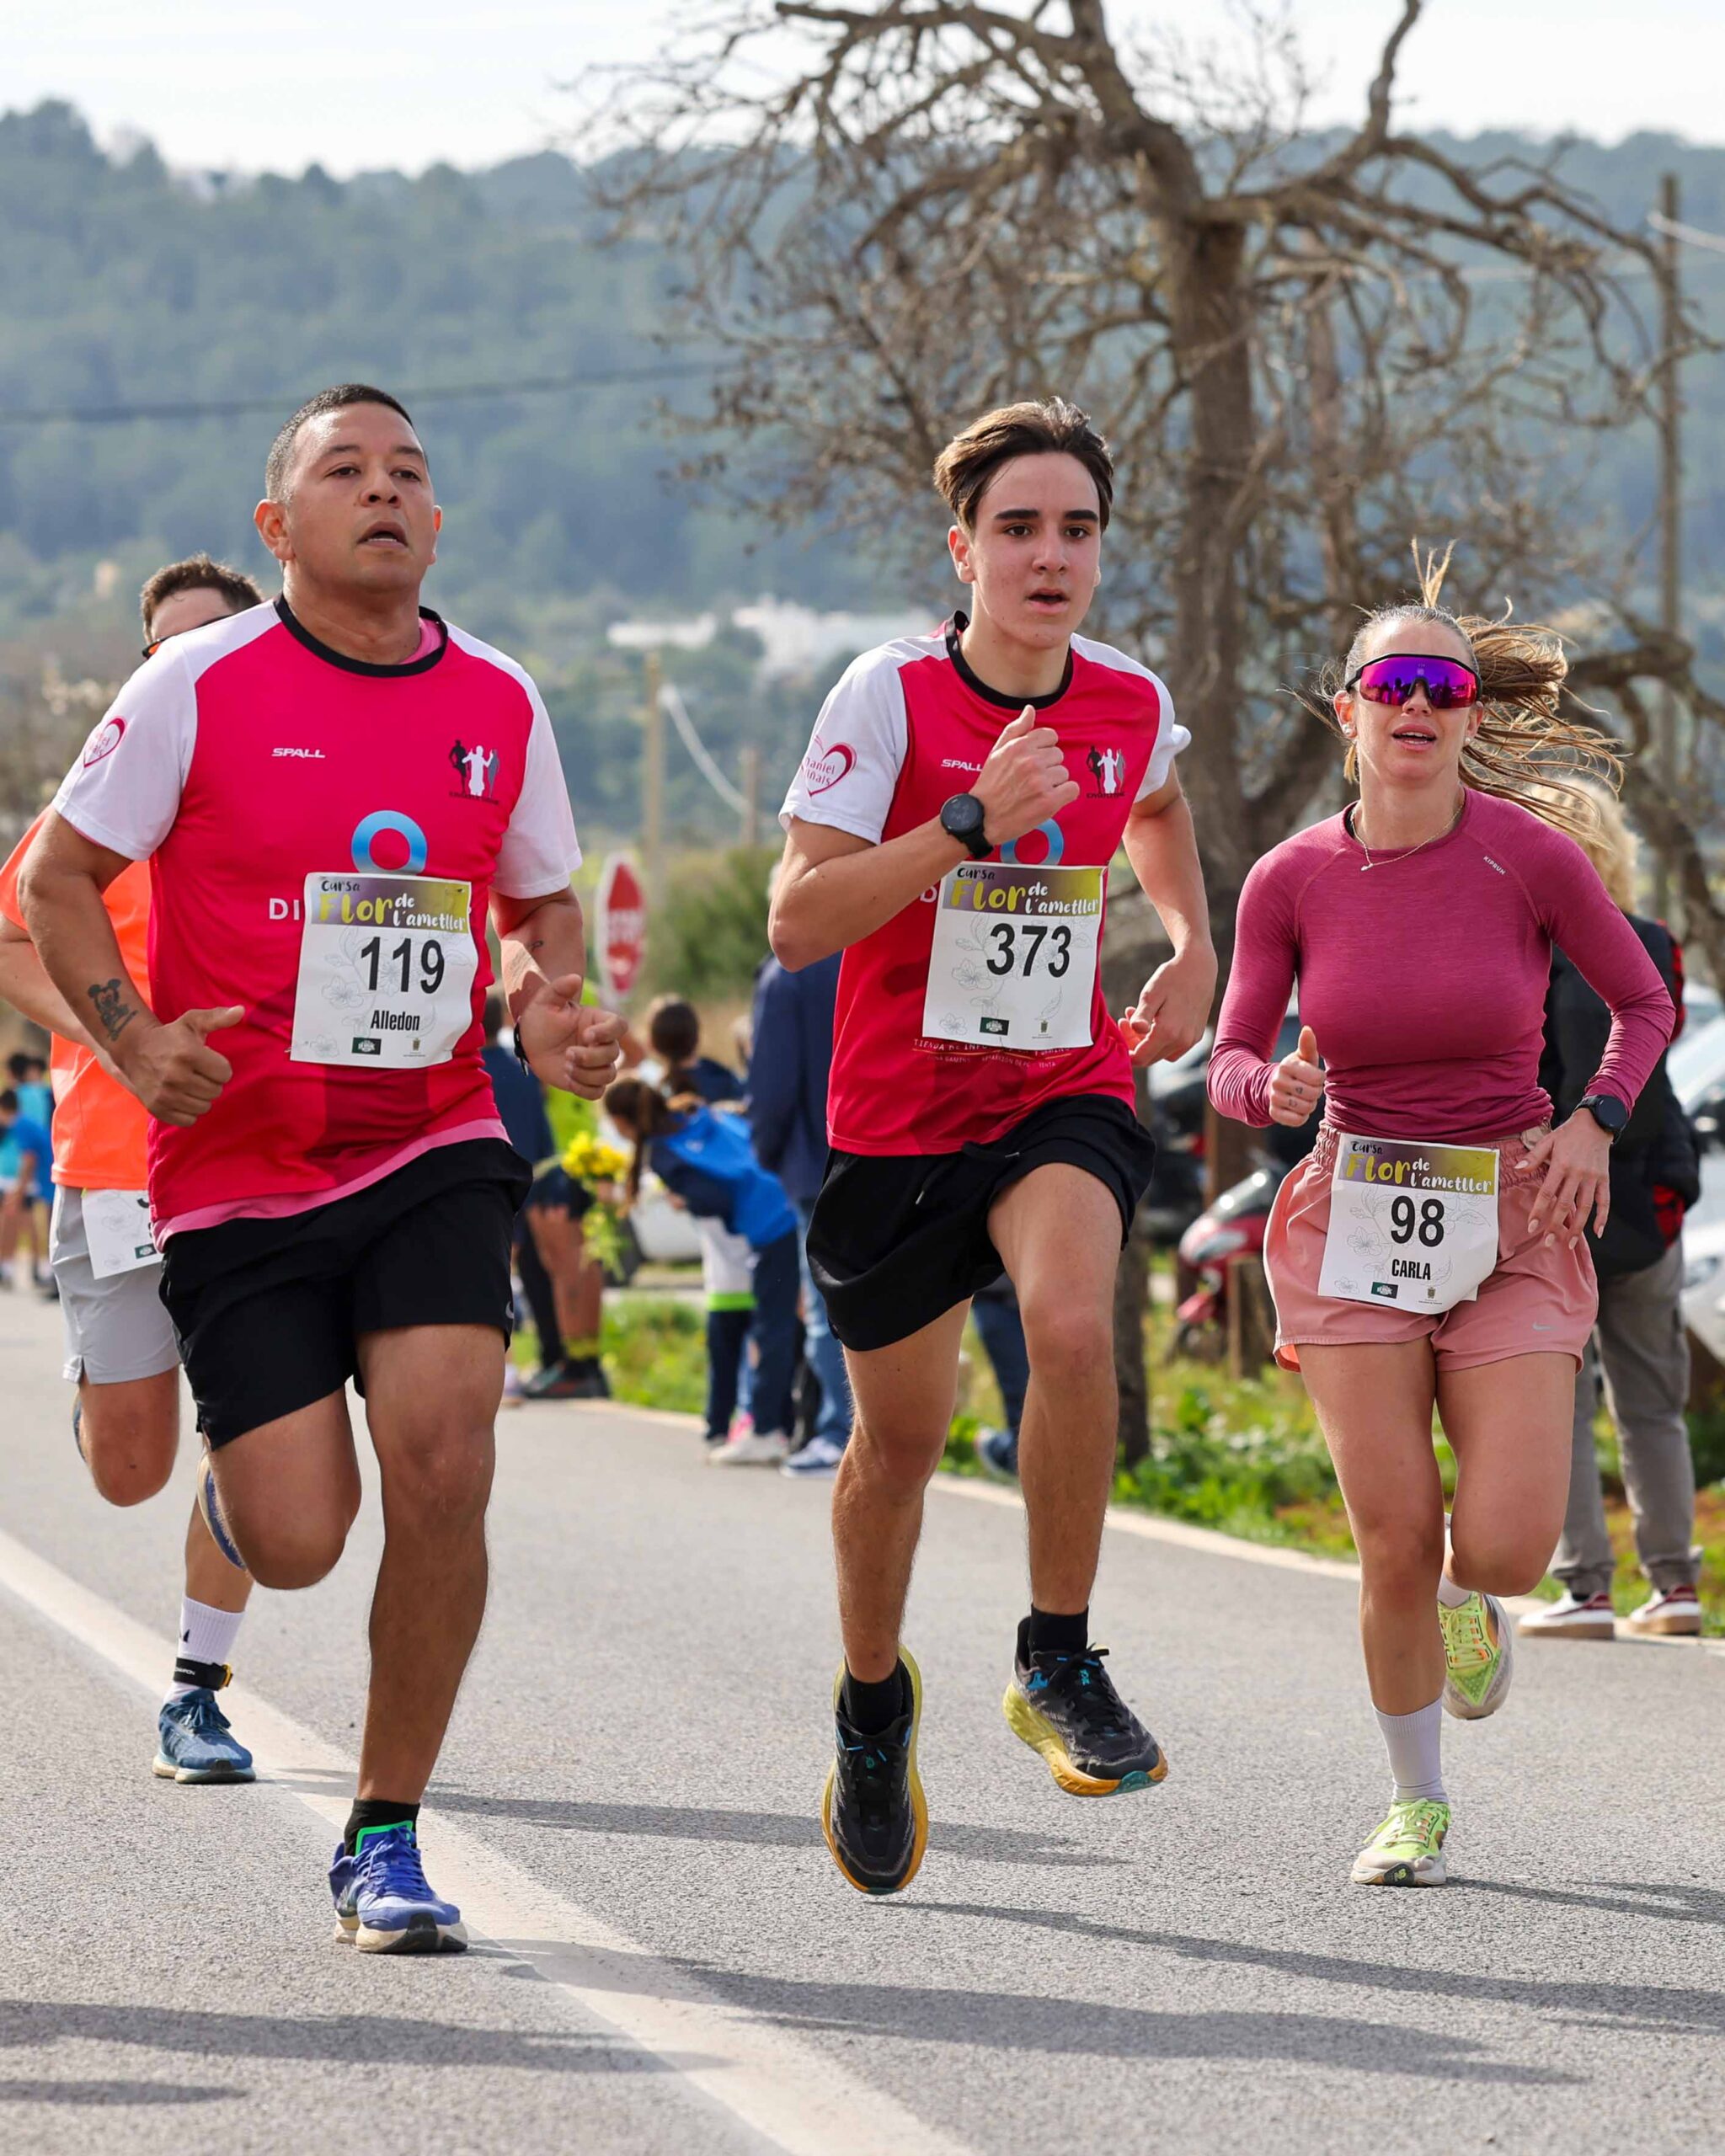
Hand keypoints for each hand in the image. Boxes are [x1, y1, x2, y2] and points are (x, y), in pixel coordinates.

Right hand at [121, 1006, 242, 1126]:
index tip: (208, 1061)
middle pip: (216, 1091)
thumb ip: (218, 1017)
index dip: (220, 1067)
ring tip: (190, 1083)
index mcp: (187, 1053)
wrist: (135, 1050)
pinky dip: (189, 1111)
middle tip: (198, 1073)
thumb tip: (241, 1010)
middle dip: (211, 1082)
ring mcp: (164, 1094)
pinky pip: (189, 1120)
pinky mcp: (157, 1108)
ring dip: (201, 1097)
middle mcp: (175, 1075)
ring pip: (204, 1107)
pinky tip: (182, 1096)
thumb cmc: (171, 1036)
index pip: (225, 1073)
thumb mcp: (193, 1021)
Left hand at [518, 975, 625, 1098]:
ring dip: (587, 1074)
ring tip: (566, 1066)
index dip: (608, 1033)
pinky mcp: (587, 1081)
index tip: (587, 1035)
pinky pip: (597, 1093)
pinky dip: (584, 1088)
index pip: (619, 1026)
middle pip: (614, 1054)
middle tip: (567, 1054)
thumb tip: (574, 978)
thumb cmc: (540, 1019)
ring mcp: (596, 1064)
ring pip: (609, 1075)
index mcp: (598, 1022)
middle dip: (591, 1057)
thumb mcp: (545, 1000)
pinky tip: (568, 1078)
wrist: (529, 1042)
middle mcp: (602, 1043)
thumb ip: (560, 988)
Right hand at [971, 707, 1079, 846]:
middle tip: (1030, 780)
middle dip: (1048, 767)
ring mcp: (1041, 781)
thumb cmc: (990, 785)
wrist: (982, 818)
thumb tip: (1030, 709)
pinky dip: (1064, 795)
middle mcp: (1031, 761)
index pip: (1051, 736)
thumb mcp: (997, 752)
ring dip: (1054, 783)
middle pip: (1058, 755)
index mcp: (1020, 746)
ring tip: (1035, 792)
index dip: (1044, 750)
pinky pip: (1072, 789)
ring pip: (1064, 773)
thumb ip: (1015, 729)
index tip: (1034, 762)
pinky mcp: (1049, 801)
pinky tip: (1047, 799)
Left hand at [1121, 946, 1216, 1066]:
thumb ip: (1142, 1016)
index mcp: (1168, 1033)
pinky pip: (1174, 1048)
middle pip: (1150, 1057)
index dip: (1126, 1049)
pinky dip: (1162, 1039)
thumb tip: (1135, 1030)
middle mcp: (1182, 1041)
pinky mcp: (1197, 1035)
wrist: (1199, 966)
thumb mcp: (1151, 994)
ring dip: (1147, 1041)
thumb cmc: (1172, 977)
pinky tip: (1156, 1020)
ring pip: (1162, 1054)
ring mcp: (1191, 1040)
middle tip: (1126, 1019)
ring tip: (1139, 1016)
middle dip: (1134, 1042)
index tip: (1120, 1028)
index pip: (1140, 1058)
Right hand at [1268, 1024, 1323, 1127]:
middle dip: (1315, 1093)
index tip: (1313, 1077)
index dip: (1320, 1079)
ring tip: (1303, 1098)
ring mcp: (1274, 1098)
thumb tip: (1308, 1029)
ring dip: (1309, 1105)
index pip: (1318, 1078)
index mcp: (1286, 1065)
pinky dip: (1301, 1116)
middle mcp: (1278, 1081)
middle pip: (1313, 1094)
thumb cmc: (1297, 1070)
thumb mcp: (1303, 1057)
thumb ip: (1308, 1045)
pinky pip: (1297, 1120)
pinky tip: (1297, 1109)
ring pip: (1306, 1108)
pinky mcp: (1273, 1113)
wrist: (1273, 1086)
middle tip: (1308, 1089)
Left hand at [1527, 1113, 1611, 1246]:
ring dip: (1578, 1227)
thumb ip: (1533, 1157)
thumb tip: (1518, 1169)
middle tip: (1549, 1242)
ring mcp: (1593, 1178)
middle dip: (1556, 1225)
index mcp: (1561, 1165)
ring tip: (1570, 1243)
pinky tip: (1598, 1232)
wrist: (1596, 1123)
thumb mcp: (1548, 1141)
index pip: (1547, 1193)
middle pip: (1565, 1204)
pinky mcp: (1605, 1179)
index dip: (1539, 1211)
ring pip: (1585, 1207)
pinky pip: (1605, 1201)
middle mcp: (1578, 1173)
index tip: (1532, 1227)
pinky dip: (1603, 1217)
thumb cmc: (1569, 1133)